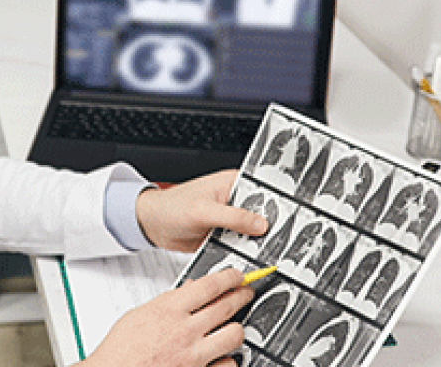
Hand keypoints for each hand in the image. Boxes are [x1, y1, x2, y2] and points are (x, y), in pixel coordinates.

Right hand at [81, 268, 252, 366]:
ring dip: (237, 329)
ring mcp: (194, 355)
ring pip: (234, 335)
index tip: (237, 276)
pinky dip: (228, 359)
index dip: (229, 277)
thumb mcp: (139, 314)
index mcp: (169, 310)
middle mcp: (185, 331)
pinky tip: (222, 355)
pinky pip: (228, 364)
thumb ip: (167, 301)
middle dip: (242, 296)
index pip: (209, 285)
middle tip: (246, 293)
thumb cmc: (121, 350)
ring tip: (234, 327)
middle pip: (227, 306)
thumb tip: (188, 290)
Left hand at [136, 169, 267, 251]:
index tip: (287, 221)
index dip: (277, 206)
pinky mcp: (224, 235)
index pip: (264, 192)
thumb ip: (233, 217)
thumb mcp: (203, 211)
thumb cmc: (171, 207)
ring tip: (260, 251)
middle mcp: (235, 200)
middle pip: (262, 215)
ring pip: (253, 233)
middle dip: (267, 229)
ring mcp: (230, 219)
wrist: (153, 225)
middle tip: (277, 242)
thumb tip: (260, 224)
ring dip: (254, 243)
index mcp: (233, 184)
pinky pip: (240, 245)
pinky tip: (244, 256)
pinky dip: (242, 252)